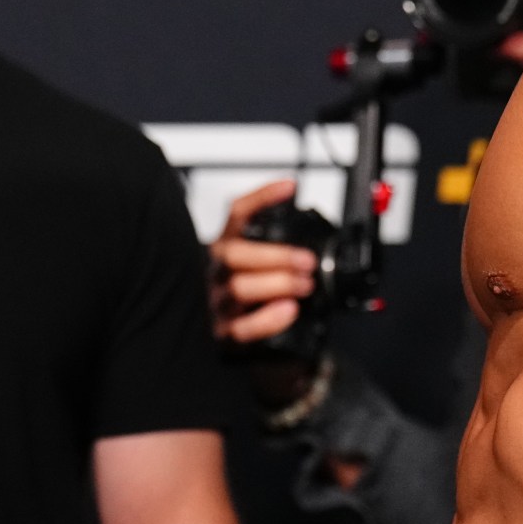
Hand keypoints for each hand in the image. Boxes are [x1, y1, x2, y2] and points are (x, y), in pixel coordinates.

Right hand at [207, 178, 316, 344]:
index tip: (290, 188)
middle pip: (235, 254)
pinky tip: (289, 310)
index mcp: (223, 247)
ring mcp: (216, 301)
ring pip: (239, 288)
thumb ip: (270, 246)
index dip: (262, 198)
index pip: (238, 214)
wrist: (219, 335)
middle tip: (307, 261)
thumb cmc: (242, 293)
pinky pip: (242, 327)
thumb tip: (305, 220)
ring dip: (277, 284)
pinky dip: (269, 319)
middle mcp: (215, 270)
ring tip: (305, 285)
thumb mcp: (250, 264)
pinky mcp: (222, 333)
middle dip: (276, 255)